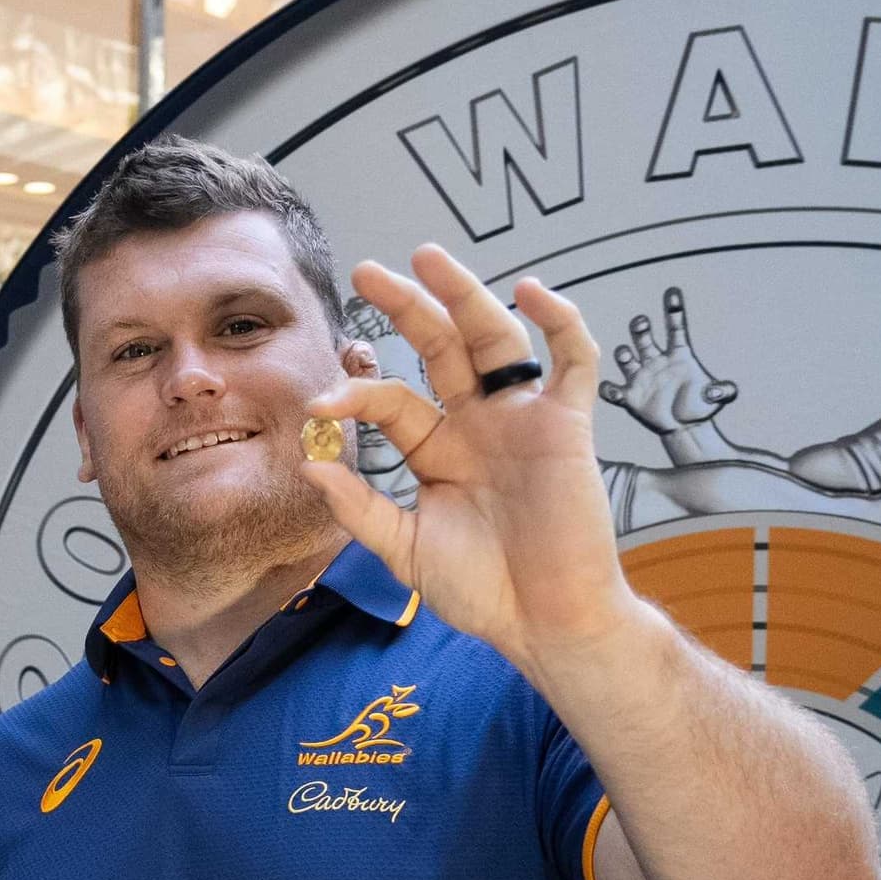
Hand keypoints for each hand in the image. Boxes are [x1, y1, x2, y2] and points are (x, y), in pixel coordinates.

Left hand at [310, 247, 640, 670]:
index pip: (392, 400)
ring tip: (428, 256)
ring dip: (464, 294)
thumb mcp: (405, 549)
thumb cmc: (482, 591)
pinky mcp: (567, 425)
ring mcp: (522, 419)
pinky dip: (559, 322)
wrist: (544, 623)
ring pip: (494, 338)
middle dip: (406, 307)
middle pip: (440, 347)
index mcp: (437, 449)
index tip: (320, 404)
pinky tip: (530, 292)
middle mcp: (478, 423)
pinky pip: (572, 361)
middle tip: (365, 272)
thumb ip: (360, 508)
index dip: (356, 394)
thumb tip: (309, 463)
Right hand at [602, 287, 736, 437]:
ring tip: (629, 357)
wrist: (685, 427)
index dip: (674, 310)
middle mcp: (656, 362)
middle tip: (641, 323)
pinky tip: (612, 390)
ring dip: (624, 354)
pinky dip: (609, 389)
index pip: (675, 328)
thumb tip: (720, 391)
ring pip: (625, 357)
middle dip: (640, 328)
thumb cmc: (700, 407)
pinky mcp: (629, 396)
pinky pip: (612, 390)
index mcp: (678, 356)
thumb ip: (723, 391)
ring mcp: (641, 378)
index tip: (673, 292)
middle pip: (644, 337)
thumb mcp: (717, 398)